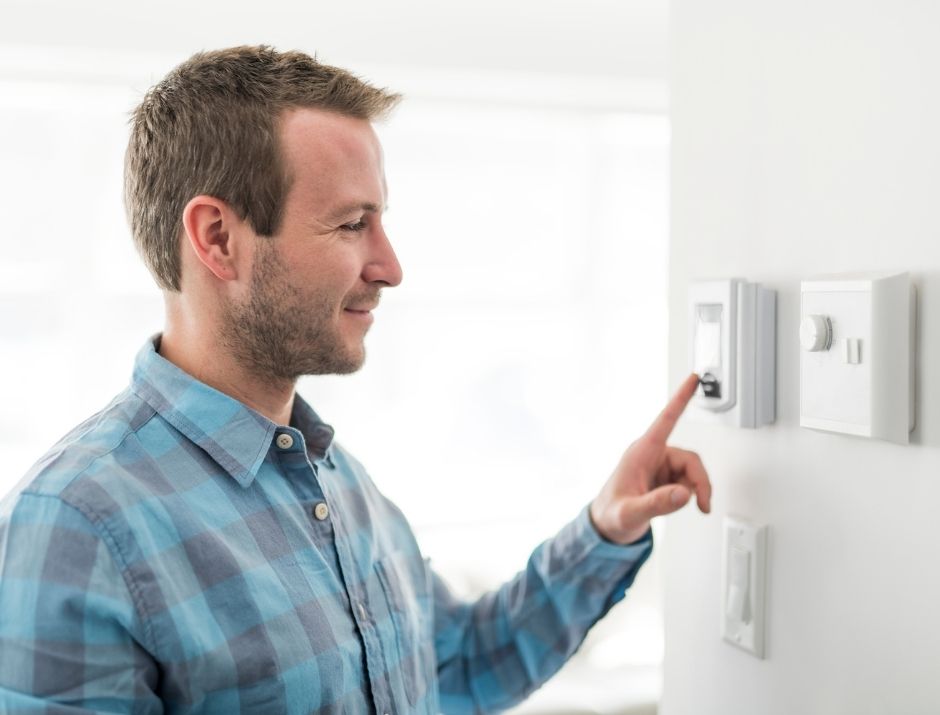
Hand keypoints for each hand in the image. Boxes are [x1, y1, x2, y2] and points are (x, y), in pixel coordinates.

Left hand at [589, 373, 711, 544]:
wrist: (607, 527)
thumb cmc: (611, 514)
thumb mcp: (630, 513)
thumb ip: (657, 504)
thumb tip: (684, 494)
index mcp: (641, 452)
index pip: (666, 420)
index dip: (681, 398)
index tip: (694, 378)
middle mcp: (653, 455)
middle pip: (690, 460)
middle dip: (700, 482)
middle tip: (702, 504)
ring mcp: (660, 466)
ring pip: (692, 471)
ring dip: (694, 490)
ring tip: (681, 506)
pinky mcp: (666, 478)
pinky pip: (689, 481)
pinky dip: (690, 495)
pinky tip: (675, 504)